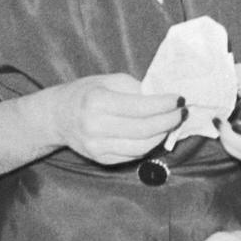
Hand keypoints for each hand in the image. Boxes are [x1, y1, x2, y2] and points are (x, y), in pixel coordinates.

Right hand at [50, 73, 184, 165]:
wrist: (58, 116)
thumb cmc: (87, 92)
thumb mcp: (109, 81)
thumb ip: (136, 89)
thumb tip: (166, 99)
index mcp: (97, 102)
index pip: (140, 107)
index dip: (164, 105)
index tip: (179, 99)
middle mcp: (95, 126)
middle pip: (144, 130)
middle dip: (168, 121)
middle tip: (181, 113)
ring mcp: (97, 147)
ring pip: (142, 147)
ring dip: (162, 135)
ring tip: (171, 123)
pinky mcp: (101, 159)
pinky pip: (133, 155)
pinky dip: (149, 145)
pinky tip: (156, 134)